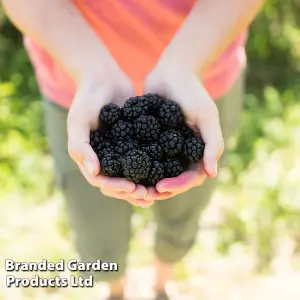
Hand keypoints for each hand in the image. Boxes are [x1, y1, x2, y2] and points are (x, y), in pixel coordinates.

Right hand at [67, 72, 153, 207]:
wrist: (104, 78)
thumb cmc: (87, 98)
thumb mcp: (78, 120)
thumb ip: (80, 146)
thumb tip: (94, 172)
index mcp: (91, 157)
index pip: (101, 180)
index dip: (116, 187)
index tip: (131, 188)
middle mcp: (105, 157)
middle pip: (118, 182)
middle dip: (131, 191)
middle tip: (148, 195)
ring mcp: (120, 150)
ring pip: (132, 175)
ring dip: (143, 185)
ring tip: (157, 191)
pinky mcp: (134, 141)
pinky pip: (143, 158)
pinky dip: (152, 168)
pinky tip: (165, 172)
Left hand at [144, 66, 223, 199]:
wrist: (172, 72)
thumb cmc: (192, 92)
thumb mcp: (206, 116)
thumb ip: (211, 143)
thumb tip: (212, 174)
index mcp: (197, 151)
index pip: (191, 177)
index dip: (178, 185)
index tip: (161, 187)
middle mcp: (181, 153)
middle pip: (173, 180)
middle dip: (159, 189)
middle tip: (142, 194)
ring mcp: (165, 147)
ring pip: (157, 172)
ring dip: (146, 182)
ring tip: (132, 188)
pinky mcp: (150, 139)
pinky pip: (143, 156)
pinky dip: (136, 166)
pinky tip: (123, 171)